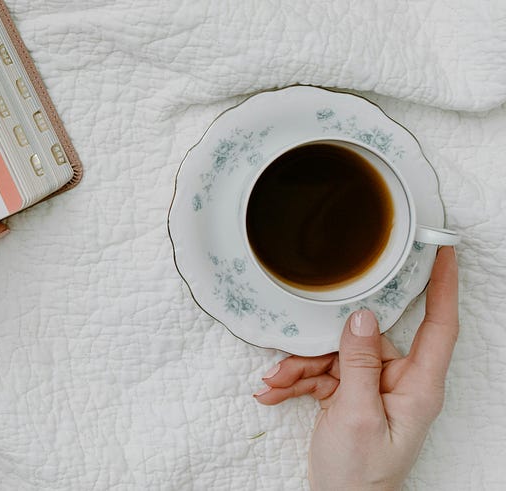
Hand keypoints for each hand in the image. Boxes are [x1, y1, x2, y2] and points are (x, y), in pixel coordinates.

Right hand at [254, 246, 457, 489]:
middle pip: (363, 340)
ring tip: (274, 384)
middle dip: (319, 348)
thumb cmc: (360, 475)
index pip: (439, 325)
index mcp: (418, 386)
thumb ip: (359, 362)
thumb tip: (363, 316)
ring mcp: (374, 389)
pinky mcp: (351, 397)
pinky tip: (274, 393)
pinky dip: (296, 382)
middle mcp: (399, 382)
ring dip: (299, 369)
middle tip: (288, 359)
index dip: (442, 285)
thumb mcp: (355, 415)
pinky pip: (322, 375)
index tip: (440, 248)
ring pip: (335, 356)